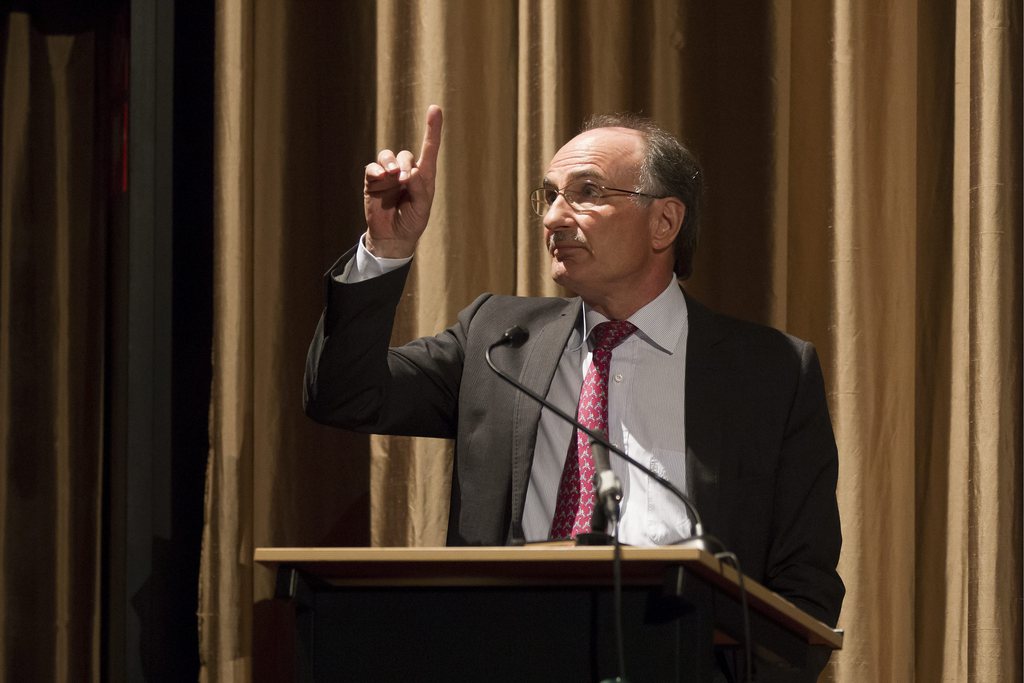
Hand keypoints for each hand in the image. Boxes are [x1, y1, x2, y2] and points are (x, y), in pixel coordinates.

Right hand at [363, 105, 442, 257]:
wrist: (392, 237)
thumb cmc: (412, 222)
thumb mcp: (421, 208)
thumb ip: (419, 189)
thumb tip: (411, 172)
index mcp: (424, 176)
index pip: (429, 148)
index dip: (433, 129)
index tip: (435, 109)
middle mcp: (407, 172)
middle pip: (406, 155)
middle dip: (405, 165)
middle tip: (404, 180)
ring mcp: (389, 176)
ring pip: (388, 156)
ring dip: (390, 163)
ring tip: (392, 176)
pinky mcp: (373, 181)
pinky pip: (372, 168)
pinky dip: (376, 170)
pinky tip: (379, 177)